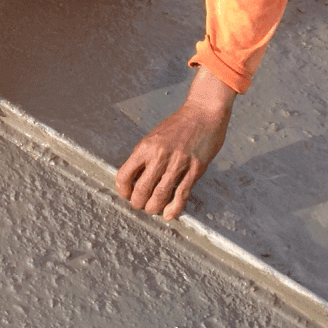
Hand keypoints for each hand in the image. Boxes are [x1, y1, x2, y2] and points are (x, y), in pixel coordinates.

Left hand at [116, 67, 235, 219]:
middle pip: (141, 190)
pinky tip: (169, 215)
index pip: (124, 175)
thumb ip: (145, 156)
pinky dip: (174, 208)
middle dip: (138, 203)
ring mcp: (178, 164)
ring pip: (160, 196)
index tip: (127, 193)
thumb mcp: (154, 136)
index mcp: (145, 147)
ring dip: (154, 208)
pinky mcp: (195, 169)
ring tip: (153, 209)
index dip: (123, 190)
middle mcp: (159, 156)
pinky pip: (181, 194)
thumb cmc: (178, 125)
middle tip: (141, 205)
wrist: (203, 113)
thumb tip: (136, 178)